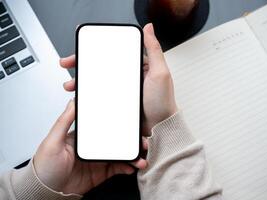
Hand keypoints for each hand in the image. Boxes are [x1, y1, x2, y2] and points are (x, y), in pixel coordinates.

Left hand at [34, 93, 146, 195]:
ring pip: (121, 154)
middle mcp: (93, 146)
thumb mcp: (53, 141)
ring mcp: (98, 160)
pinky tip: (132, 167)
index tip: (131, 122)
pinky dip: (128, 167)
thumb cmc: (44, 167)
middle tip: (142, 141)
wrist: (45, 192)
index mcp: (84, 136)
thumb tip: (73, 101)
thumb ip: (64, 121)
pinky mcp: (101, 173)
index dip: (119, 124)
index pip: (104, 126)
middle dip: (131, 140)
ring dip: (133, 155)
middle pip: (117, 140)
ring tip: (141, 158)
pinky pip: (118, 168)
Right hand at [61, 23, 176, 135]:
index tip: (82, 49)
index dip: (96, 50)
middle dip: (83, 64)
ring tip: (71, 84)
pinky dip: (90, 94)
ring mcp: (122, 89)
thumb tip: (149, 28)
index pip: (114, 53)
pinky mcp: (118, 101)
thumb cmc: (163, 102)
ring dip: (83, 80)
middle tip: (68, 64)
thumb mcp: (160, 73)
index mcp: (138, 65)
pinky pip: (101, 95)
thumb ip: (154, 50)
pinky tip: (81, 96)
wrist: (160, 128)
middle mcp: (129, 75)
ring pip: (98, 80)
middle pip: (102, 65)